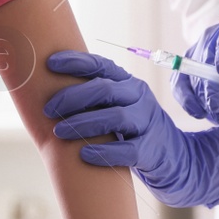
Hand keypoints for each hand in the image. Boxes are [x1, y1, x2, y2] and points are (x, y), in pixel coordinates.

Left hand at [44, 51, 218, 208]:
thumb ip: (93, 97)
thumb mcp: (116, 106)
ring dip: (83, 123)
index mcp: (127, 82)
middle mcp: (139, 97)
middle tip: (48, 109)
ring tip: (59, 131)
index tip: (50, 63)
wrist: (172, 156)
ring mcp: (147, 122)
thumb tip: (46, 90)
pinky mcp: (151, 150)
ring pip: (115, 117)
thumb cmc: (130, 130)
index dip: (75, 62)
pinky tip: (84, 154)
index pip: (101, 65)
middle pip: (105, 89)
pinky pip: (127, 150)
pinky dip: (103, 152)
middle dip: (72, 97)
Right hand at [171, 16, 218, 126]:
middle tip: (217, 107)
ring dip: (200, 96)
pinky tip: (198, 112)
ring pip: (191, 72)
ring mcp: (198, 55)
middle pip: (206, 56)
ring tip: (218, 115)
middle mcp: (215, 39)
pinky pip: (179, 83)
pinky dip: (186, 99)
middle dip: (210, 84)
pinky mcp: (186, 72)